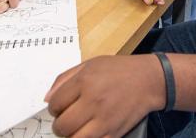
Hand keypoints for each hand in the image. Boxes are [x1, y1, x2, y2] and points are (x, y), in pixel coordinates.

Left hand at [46, 55, 164, 137]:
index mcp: (85, 81)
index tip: (62, 106)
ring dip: (71, 135)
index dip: (54, 107)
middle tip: (68, 119)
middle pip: (62, 126)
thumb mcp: (90, 64)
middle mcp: (93, 101)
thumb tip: (46, 99)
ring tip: (77, 128)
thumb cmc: (118, 70)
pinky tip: (90, 132)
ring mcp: (104, 120)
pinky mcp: (114, 133)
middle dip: (60, 125)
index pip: (55, 104)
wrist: (149, 80)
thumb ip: (65, 79)